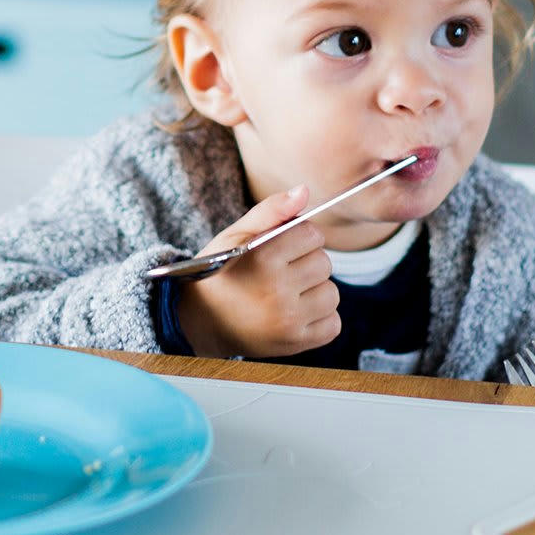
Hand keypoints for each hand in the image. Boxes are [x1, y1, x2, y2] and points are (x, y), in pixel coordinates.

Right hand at [175, 186, 339, 359]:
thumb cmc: (221, 272)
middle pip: (324, 262)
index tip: (282, 247)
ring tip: (288, 293)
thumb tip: (304, 191)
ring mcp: (287, 320)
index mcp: (261, 257)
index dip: (299, 236)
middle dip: (307, 262)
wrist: (201, 321)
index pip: (312, 234)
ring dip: (315, 290)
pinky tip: (296, 312)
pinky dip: (320, 318)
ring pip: (332, 293)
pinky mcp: (295, 343)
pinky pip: (333, 324)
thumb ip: (271, 210)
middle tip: (282, 271)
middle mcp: (276, 289)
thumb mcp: (236, 234)